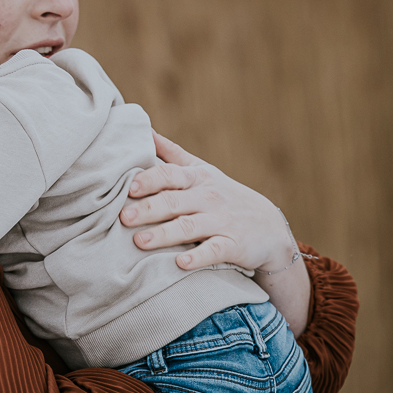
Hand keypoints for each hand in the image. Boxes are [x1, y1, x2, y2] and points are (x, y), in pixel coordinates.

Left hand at [119, 133, 292, 272]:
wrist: (269, 227)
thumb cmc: (223, 195)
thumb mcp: (202, 170)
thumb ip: (172, 152)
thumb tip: (144, 129)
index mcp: (197, 178)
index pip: (169, 174)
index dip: (149, 180)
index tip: (129, 187)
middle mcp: (208, 197)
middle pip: (174, 201)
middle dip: (148, 208)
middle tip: (123, 217)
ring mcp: (221, 221)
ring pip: (189, 227)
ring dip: (164, 234)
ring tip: (139, 242)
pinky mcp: (233, 245)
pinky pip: (214, 251)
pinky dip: (198, 257)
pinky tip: (180, 263)